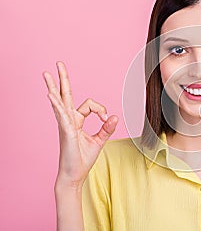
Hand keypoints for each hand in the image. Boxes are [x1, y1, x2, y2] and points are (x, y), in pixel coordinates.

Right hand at [43, 61, 117, 188]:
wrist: (75, 175)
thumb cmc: (83, 159)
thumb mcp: (99, 141)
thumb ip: (106, 128)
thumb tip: (115, 117)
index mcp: (76, 120)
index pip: (89, 104)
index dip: (101, 108)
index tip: (107, 118)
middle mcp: (68, 120)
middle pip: (65, 95)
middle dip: (63, 79)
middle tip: (58, 64)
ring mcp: (65, 125)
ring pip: (59, 102)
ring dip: (54, 87)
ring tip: (46, 74)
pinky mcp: (65, 132)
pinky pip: (61, 115)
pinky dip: (57, 105)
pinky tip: (51, 95)